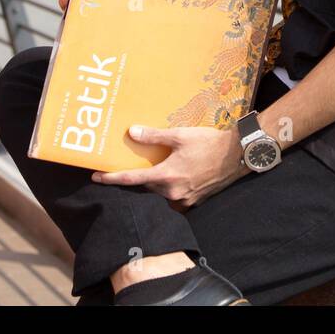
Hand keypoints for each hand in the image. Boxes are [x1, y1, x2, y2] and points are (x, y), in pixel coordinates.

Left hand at [90, 124, 248, 209]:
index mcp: (167, 176)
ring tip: (158, 170)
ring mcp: (185, 200)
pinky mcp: (195, 201)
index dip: (111, 178)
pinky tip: (176, 177)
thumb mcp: (180, 136)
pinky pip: (175, 198)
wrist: (238, 155)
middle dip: (138, 179)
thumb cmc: (209, 143)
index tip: (96, 177)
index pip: (132, 179)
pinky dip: (170, 188)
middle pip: (146, 188)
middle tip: (131, 168)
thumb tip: (132, 132)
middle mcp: (173, 193)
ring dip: (155, 183)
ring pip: (160, 194)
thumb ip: (154, 136)